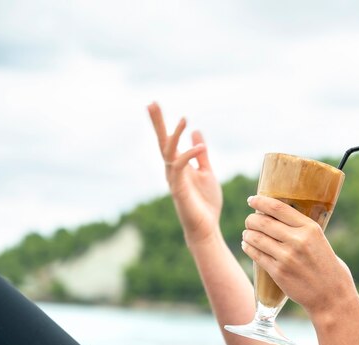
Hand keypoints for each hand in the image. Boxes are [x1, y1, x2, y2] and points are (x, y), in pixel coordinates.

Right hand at [147, 102, 222, 243]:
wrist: (205, 228)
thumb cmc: (205, 203)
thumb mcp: (206, 172)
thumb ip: (201, 154)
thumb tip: (196, 132)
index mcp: (178, 165)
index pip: (168, 140)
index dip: (162, 123)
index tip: (154, 104)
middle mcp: (172, 170)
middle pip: (162, 142)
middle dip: (157, 123)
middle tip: (151, 103)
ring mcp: (174, 179)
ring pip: (169, 153)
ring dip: (175, 136)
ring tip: (184, 119)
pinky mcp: (179, 189)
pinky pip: (181, 168)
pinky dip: (190, 155)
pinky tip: (200, 146)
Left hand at [241, 195, 356, 316]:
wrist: (331, 296)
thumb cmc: (327, 267)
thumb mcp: (320, 240)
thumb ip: (301, 229)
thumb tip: (278, 217)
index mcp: (310, 228)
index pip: (278, 208)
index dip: (261, 201)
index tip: (252, 200)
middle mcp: (298, 240)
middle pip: (263, 222)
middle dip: (251, 220)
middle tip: (249, 221)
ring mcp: (286, 257)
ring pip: (256, 238)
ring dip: (247, 234)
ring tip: (247, 234)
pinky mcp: (278, 272)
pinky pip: (256, 255)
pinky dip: (248, 248)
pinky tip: (246, 245)